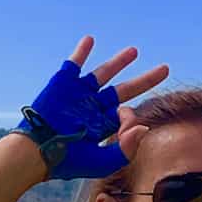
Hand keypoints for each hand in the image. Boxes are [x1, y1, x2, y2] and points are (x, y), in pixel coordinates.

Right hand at [16, 36, 168, 179]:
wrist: (36, 151)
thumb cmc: (68, 162)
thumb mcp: (102, 162)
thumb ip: (126, 149)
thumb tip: (145, 127)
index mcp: (102, 126)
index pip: (126, 114)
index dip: (131, 117)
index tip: (126, 122)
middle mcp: (93, 108)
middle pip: (125, 90)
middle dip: (145, 80)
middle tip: (165, 69)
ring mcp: (79, 94)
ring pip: (104, 73)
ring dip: (119, 62)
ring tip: (135, 51)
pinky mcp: (63, 84)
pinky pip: (74, 64)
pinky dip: (81, 51)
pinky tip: (90, 39)